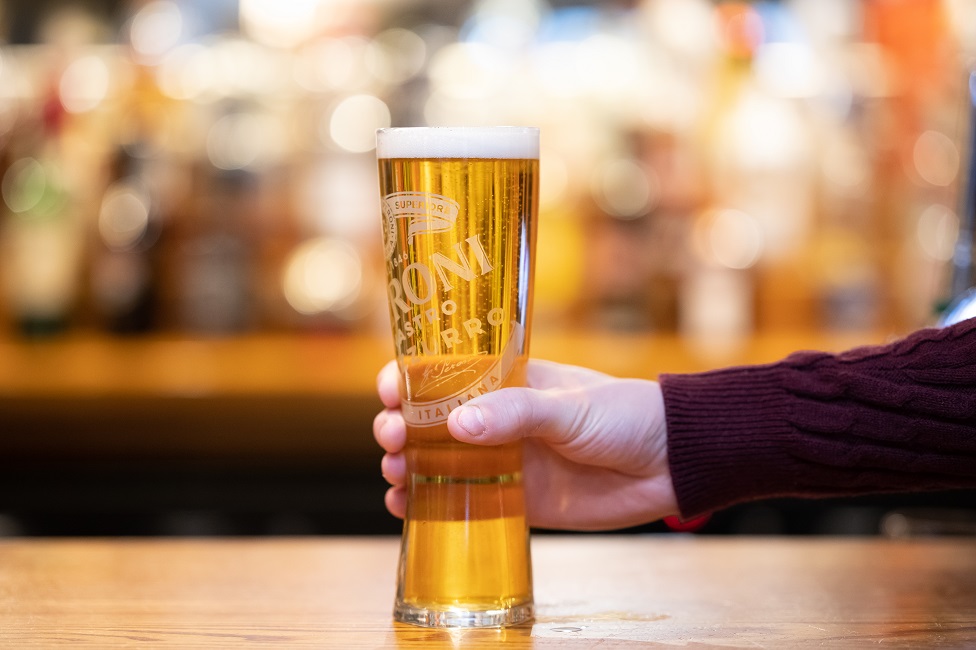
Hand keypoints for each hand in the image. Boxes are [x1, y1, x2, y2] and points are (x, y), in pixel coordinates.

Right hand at [373, 359, 678, 530]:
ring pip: (436, 461)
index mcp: (507, 381)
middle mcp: (497, 419)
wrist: (669, 464)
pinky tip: (404, 507)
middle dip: (399, 426)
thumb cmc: (626, 415)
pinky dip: (427, 505)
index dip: (409, 379)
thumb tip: (458, 425)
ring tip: (396, 473)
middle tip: (392, 438)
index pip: (445, 372)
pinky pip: (461, 501)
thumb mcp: (572, 406)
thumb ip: (519, 413)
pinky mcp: (514, 501)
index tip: (390, 391)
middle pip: (430, 420)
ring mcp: (502, 460)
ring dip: (406, 465)